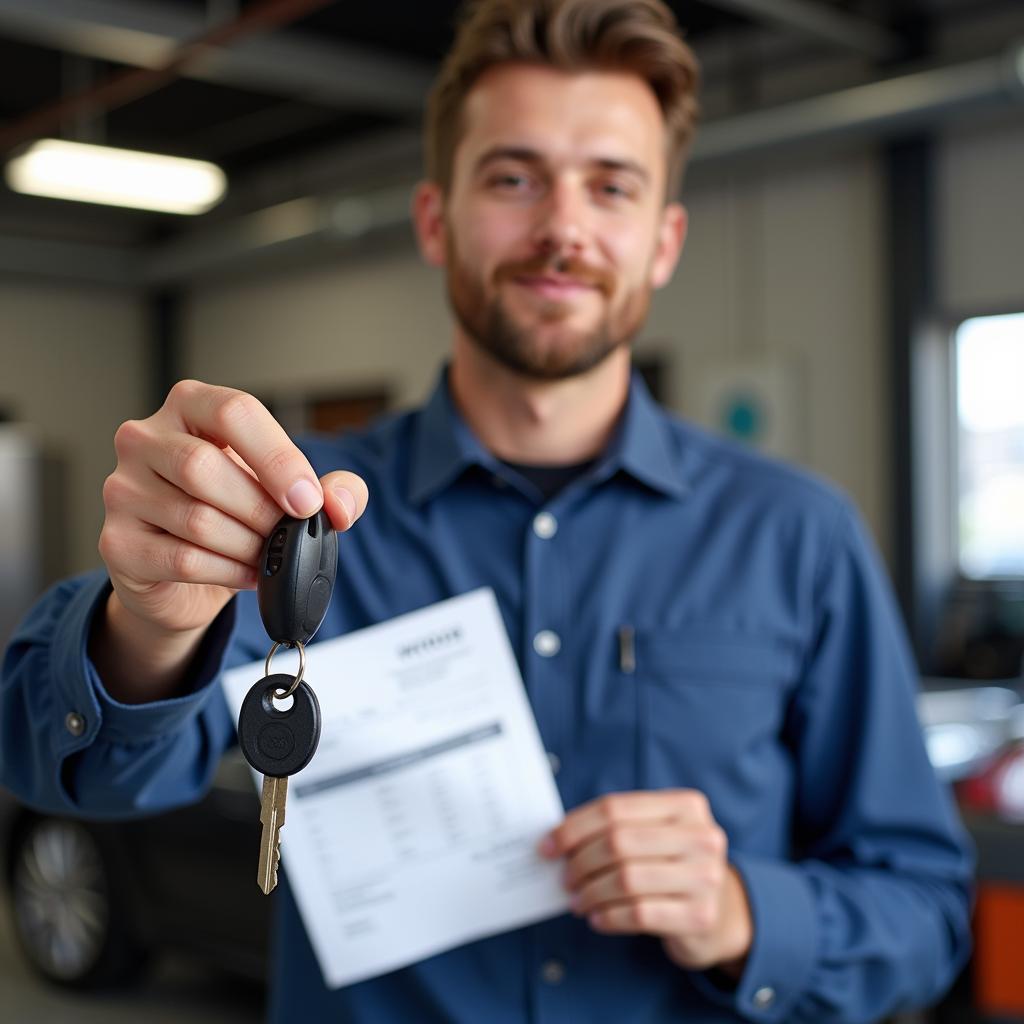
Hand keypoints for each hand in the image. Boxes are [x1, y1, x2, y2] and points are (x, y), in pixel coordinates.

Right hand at [99, 379, 367, 638]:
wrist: (186, 573)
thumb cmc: (238, 513)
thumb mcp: (291, 492)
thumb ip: (332, 490)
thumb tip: (340, 506)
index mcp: (191, 406)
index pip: (233, 412)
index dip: (277, 458)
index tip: (308, 500)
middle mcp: (145, 438)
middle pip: (204, 467)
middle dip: (261, 510)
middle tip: (286, 533)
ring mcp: (123, 489)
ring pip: (196, 518)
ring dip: (247, 545)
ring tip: (266, 554)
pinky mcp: (118, 541)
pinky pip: (182, 558)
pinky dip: (228, 571)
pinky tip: (247, 573)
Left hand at [539, 790, 752, 975]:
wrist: (725, 912)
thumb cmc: (674, 865)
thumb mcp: (656, 835)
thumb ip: (617, 828)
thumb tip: (556, 840)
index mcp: (686, 805)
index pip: (615, 809)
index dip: (574, 827)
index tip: (548, 845)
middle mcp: (701, 836)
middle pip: (618, 842)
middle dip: (580, 862)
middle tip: (564, 878)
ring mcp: (705, 877)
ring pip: (626, 879)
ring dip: (590, 892)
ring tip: (578, 901)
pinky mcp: (700, 915)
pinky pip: (639, 914)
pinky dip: (608, 917)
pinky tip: (597, 918)